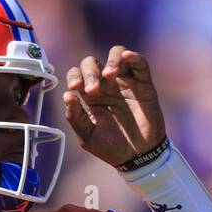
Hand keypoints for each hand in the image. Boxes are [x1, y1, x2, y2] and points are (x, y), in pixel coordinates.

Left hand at [63, 45, 165, 166]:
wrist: (137, 157)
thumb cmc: (111, 147)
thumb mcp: (87, 136)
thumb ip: (75, 117)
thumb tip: (67, 95)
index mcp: (90, 95)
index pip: (77, 74)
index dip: (74, 76)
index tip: (74, 88)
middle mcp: (106, 85)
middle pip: (93, 62)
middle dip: (89, 73)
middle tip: (92, 91)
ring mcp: (125, 83)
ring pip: (117, 55)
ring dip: (111, 60)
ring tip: (108, 75)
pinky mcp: (144, 85)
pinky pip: (140, 64)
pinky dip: (134, 56)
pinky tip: (127, 57)